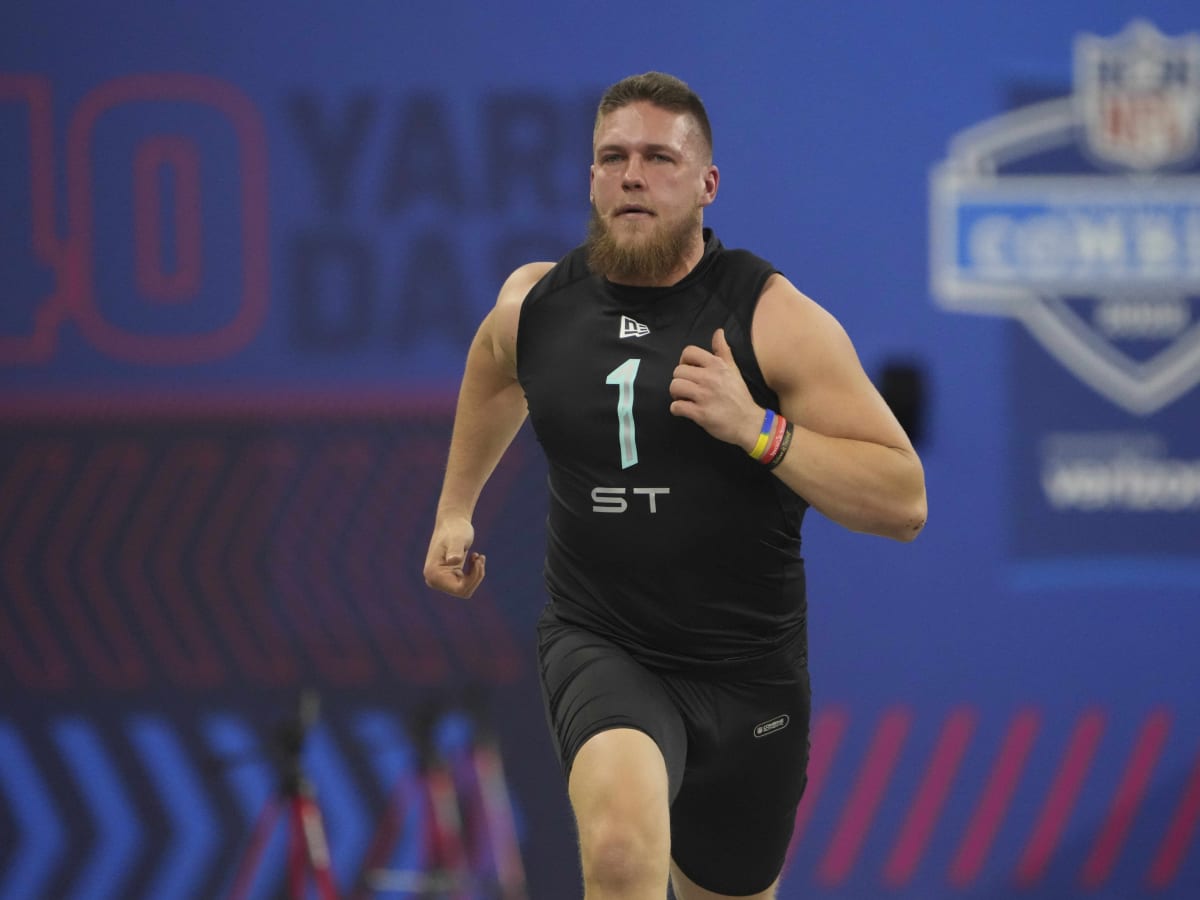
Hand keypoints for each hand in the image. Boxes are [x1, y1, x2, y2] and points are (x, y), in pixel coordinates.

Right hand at [423, 515, 486, 597]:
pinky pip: (465, 583)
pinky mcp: (447, 576)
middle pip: (463, 591)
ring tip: (478, 556)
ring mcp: (440, 580)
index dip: (474, 579)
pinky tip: (475, 557)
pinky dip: (474, 572)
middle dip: (475, 576)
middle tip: (480, 558)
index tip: (479, 561)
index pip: (460, 589)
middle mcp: (433, 580)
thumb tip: (452, 561)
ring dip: (476, 574)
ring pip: (465, 588)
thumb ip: (456, 549)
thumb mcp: (458, 538)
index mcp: (433, 574)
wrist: (452, 521)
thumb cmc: (456, 529)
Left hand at [668, 328, 762, 450]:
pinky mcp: (700, 414)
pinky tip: (685, 410)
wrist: (748, 422)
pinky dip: (677, 409)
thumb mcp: (733, 370)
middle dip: (680, 380)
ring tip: (685, 398)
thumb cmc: (739, 396)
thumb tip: (718, 331)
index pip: (688, 352)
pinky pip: (676, 407)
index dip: (684, 361)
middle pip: (678, 371)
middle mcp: (710, 378)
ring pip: (675, 387)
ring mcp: (704, 396)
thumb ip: (723, 351)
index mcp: (717, 365)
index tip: (690, 371)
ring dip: (676, 395)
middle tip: (687, 388)